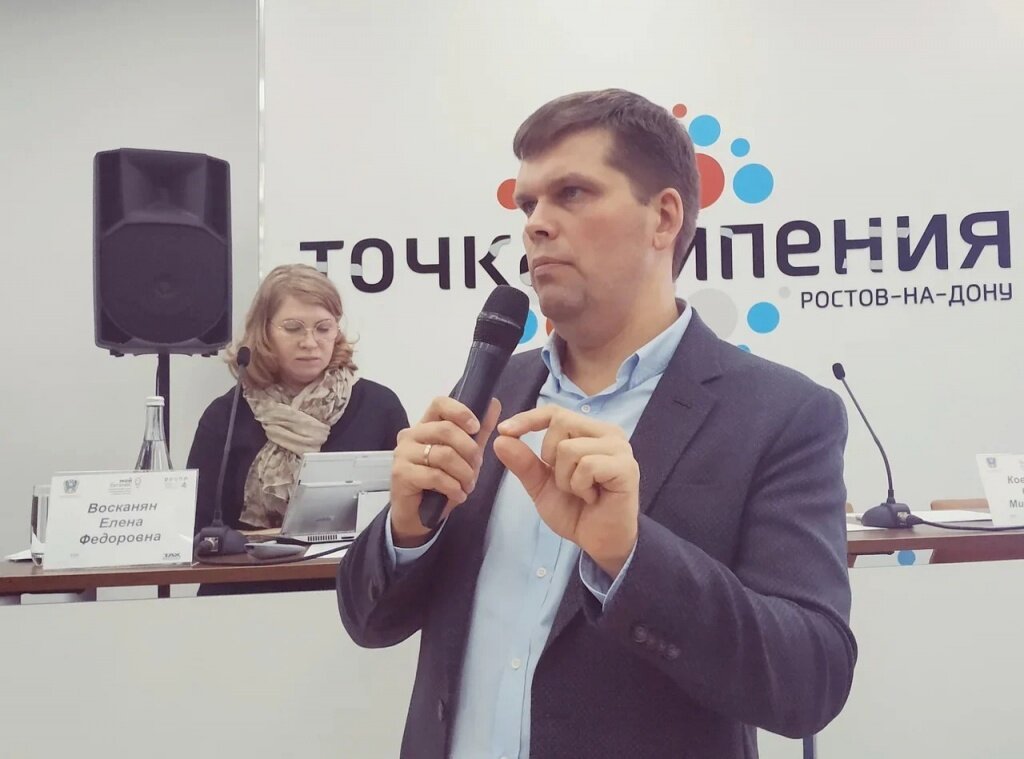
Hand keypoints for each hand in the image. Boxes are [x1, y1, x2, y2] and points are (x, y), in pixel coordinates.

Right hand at [390, 397, 500, 546]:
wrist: (418, 516)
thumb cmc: (441, 483)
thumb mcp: (464, 456)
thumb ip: (478, 431)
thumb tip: (494, 403)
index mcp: (426, 425)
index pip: (440, 404)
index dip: (460, 412)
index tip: (476, 428)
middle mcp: (411, 435)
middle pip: (446, 429)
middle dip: (469, 450)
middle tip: (477, 468)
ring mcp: (403, 453)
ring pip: (443, 454)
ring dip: (464, 473)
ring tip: (468, 485)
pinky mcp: (401, 474)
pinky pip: (435, 476)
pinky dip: (453, 487)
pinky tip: (458, 495)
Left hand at [493, 406, 638, 576]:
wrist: (598, 542)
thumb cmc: (576, 511)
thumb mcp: (541, 486)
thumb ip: (524, 463)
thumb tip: (501, 439)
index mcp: (589, 432)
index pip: (555, 412)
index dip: (529, 418)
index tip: (504, 430)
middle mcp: (608, 433)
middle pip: (561, 423)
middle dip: (550, 457)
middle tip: (566, 482)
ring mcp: (619, 449)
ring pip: (570, 448)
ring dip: (565, 478)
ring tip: (581, 492)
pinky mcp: (626, 467)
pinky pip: (587, 466)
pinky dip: (580, 486)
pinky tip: (592, 497)